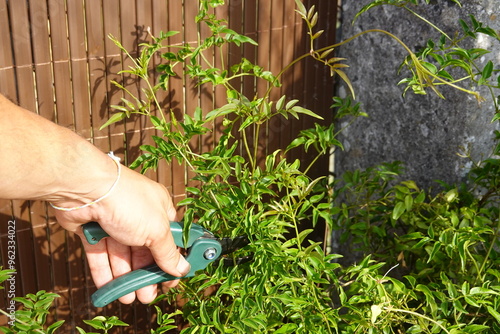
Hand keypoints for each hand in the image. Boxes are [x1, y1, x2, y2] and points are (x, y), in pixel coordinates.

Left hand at [53, 166, 189, 304]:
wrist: (86, 188)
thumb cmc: (128, 201)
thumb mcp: (157, 230)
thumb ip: (168, 253)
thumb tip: (182, 269)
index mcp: (159, 210)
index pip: (170, 239)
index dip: (171, 260)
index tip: (171, 281)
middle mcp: (138, 215)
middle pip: (144, 251)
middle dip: (146, 275)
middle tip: (148, 296)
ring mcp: (114, 222)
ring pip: (122, 256)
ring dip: (125, 279)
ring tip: (129, 299)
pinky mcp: (92, 230)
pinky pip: (100, 255)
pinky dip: (104, 273)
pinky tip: (108, 290)